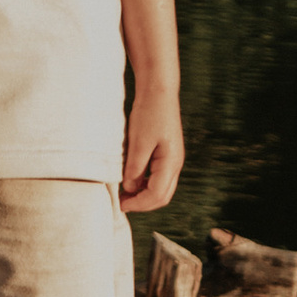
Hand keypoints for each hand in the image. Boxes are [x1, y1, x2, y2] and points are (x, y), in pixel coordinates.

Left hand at [120, 84, 183, 213]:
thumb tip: (129, 188)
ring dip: (144, 195)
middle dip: (142, 203)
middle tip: (121, 203)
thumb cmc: (149, 114)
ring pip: (161, 188)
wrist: (158, 91)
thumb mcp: (138, 142)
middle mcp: (176, 164)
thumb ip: (134, 168)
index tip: (120, 205)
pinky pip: (158, 177)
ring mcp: (173, 159)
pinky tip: (131, 180)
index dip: (138, 204)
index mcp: (171, 163)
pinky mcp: (167, 153)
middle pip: (162, 196)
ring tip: (124, 193)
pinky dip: (145, 184)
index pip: (157, 195)